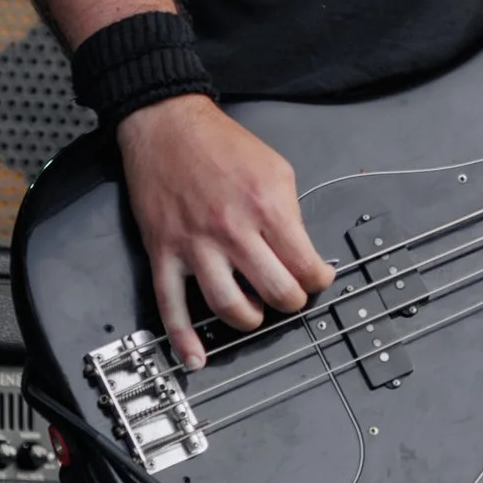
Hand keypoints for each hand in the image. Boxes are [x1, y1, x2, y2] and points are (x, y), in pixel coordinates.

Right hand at [116, 97, 336, 362]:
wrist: (167, 125)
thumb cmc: (221, 144)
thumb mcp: (276, 169)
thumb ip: (290, 213)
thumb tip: (302, 252)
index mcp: (266, 207)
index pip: (306, 266)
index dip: (318, 280)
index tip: (317, 278)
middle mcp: (233, 230)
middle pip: (276, 292)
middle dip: (290, 302)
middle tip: (288, 296)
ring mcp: (196, 245)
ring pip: (230, 306)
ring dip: (250, 320)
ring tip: (255, 313)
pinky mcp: (163, 253)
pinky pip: (171, 306)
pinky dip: (183, 339)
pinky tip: (195, 358)